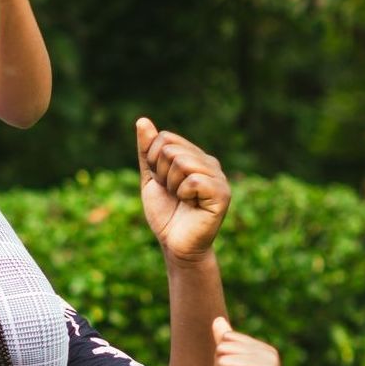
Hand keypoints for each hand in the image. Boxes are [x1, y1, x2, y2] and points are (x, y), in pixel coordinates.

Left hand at [137, 119, 230, 260]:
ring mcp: (218, 177)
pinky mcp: (222, 194)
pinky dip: (183, 194)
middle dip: (161, 174)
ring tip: (182, 199)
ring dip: (172, 185)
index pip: (165, 138)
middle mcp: (209, 163)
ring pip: (182, 162)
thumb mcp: (151, 178)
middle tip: (173, 193)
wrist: (175, 244)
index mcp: (195, 156)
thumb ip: (147, 151)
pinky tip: (192, 205)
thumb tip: (142, 120)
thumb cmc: (165, 213)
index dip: (153, 162)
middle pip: (171, 149)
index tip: (162, 182)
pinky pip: (193, 180)